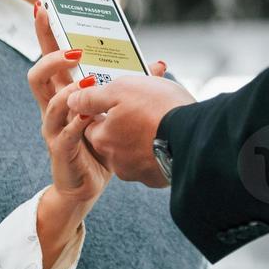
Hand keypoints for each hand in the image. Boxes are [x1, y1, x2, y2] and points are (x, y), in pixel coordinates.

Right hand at [28, 2, 166, 204]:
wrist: (87, 185)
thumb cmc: (99, 144)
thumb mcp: (117, 110)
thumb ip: (133, 85)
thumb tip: (158, 65)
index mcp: (63, 93)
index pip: (49, 56)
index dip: (44, 31)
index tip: (43, 6)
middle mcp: (53, 108)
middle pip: (37, 74)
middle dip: (51, 56)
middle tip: (75, 50)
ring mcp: (54, 129)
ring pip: (50, 101)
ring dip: (70, 89)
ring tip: (88, 83)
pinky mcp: (61, 150)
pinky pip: (65, 132)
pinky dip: (78, 121)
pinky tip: (90, 115)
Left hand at [71, 66, 194, 187]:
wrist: (195, 135)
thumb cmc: (156, 108)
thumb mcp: (120, 89)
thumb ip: (92, 96)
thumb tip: (73, 99)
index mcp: (102, 138)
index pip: (94, 122)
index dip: (107, 108)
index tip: (122, 99)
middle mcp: (115, 160)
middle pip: (114, 137)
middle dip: (126, 124)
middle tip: (145, 106)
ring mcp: (137, 172)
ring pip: (133, 151)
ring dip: (142, 138)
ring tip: (161, 121)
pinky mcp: (157, 179)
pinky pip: (153, 162)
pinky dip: (158, 151)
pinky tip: (170, 138)